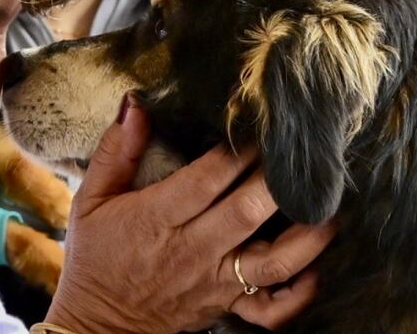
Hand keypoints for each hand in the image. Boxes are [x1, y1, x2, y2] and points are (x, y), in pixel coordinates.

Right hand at [45, 96, 333, 332]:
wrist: (97, 324)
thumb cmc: (95, 256)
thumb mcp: (89, 200)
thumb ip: (115, 152)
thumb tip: (135, 104)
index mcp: (155, 219)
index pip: (204, 181)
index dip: (235, 153)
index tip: (258, 125)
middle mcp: (190, 251)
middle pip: (246, 213)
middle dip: (277, 180)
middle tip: (300, 151)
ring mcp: (214, 282)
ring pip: (273, 261)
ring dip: (306, 233)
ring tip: (327, 204)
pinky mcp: (226, 307)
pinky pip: (272, 309)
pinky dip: (300, 293)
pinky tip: (316, 267)